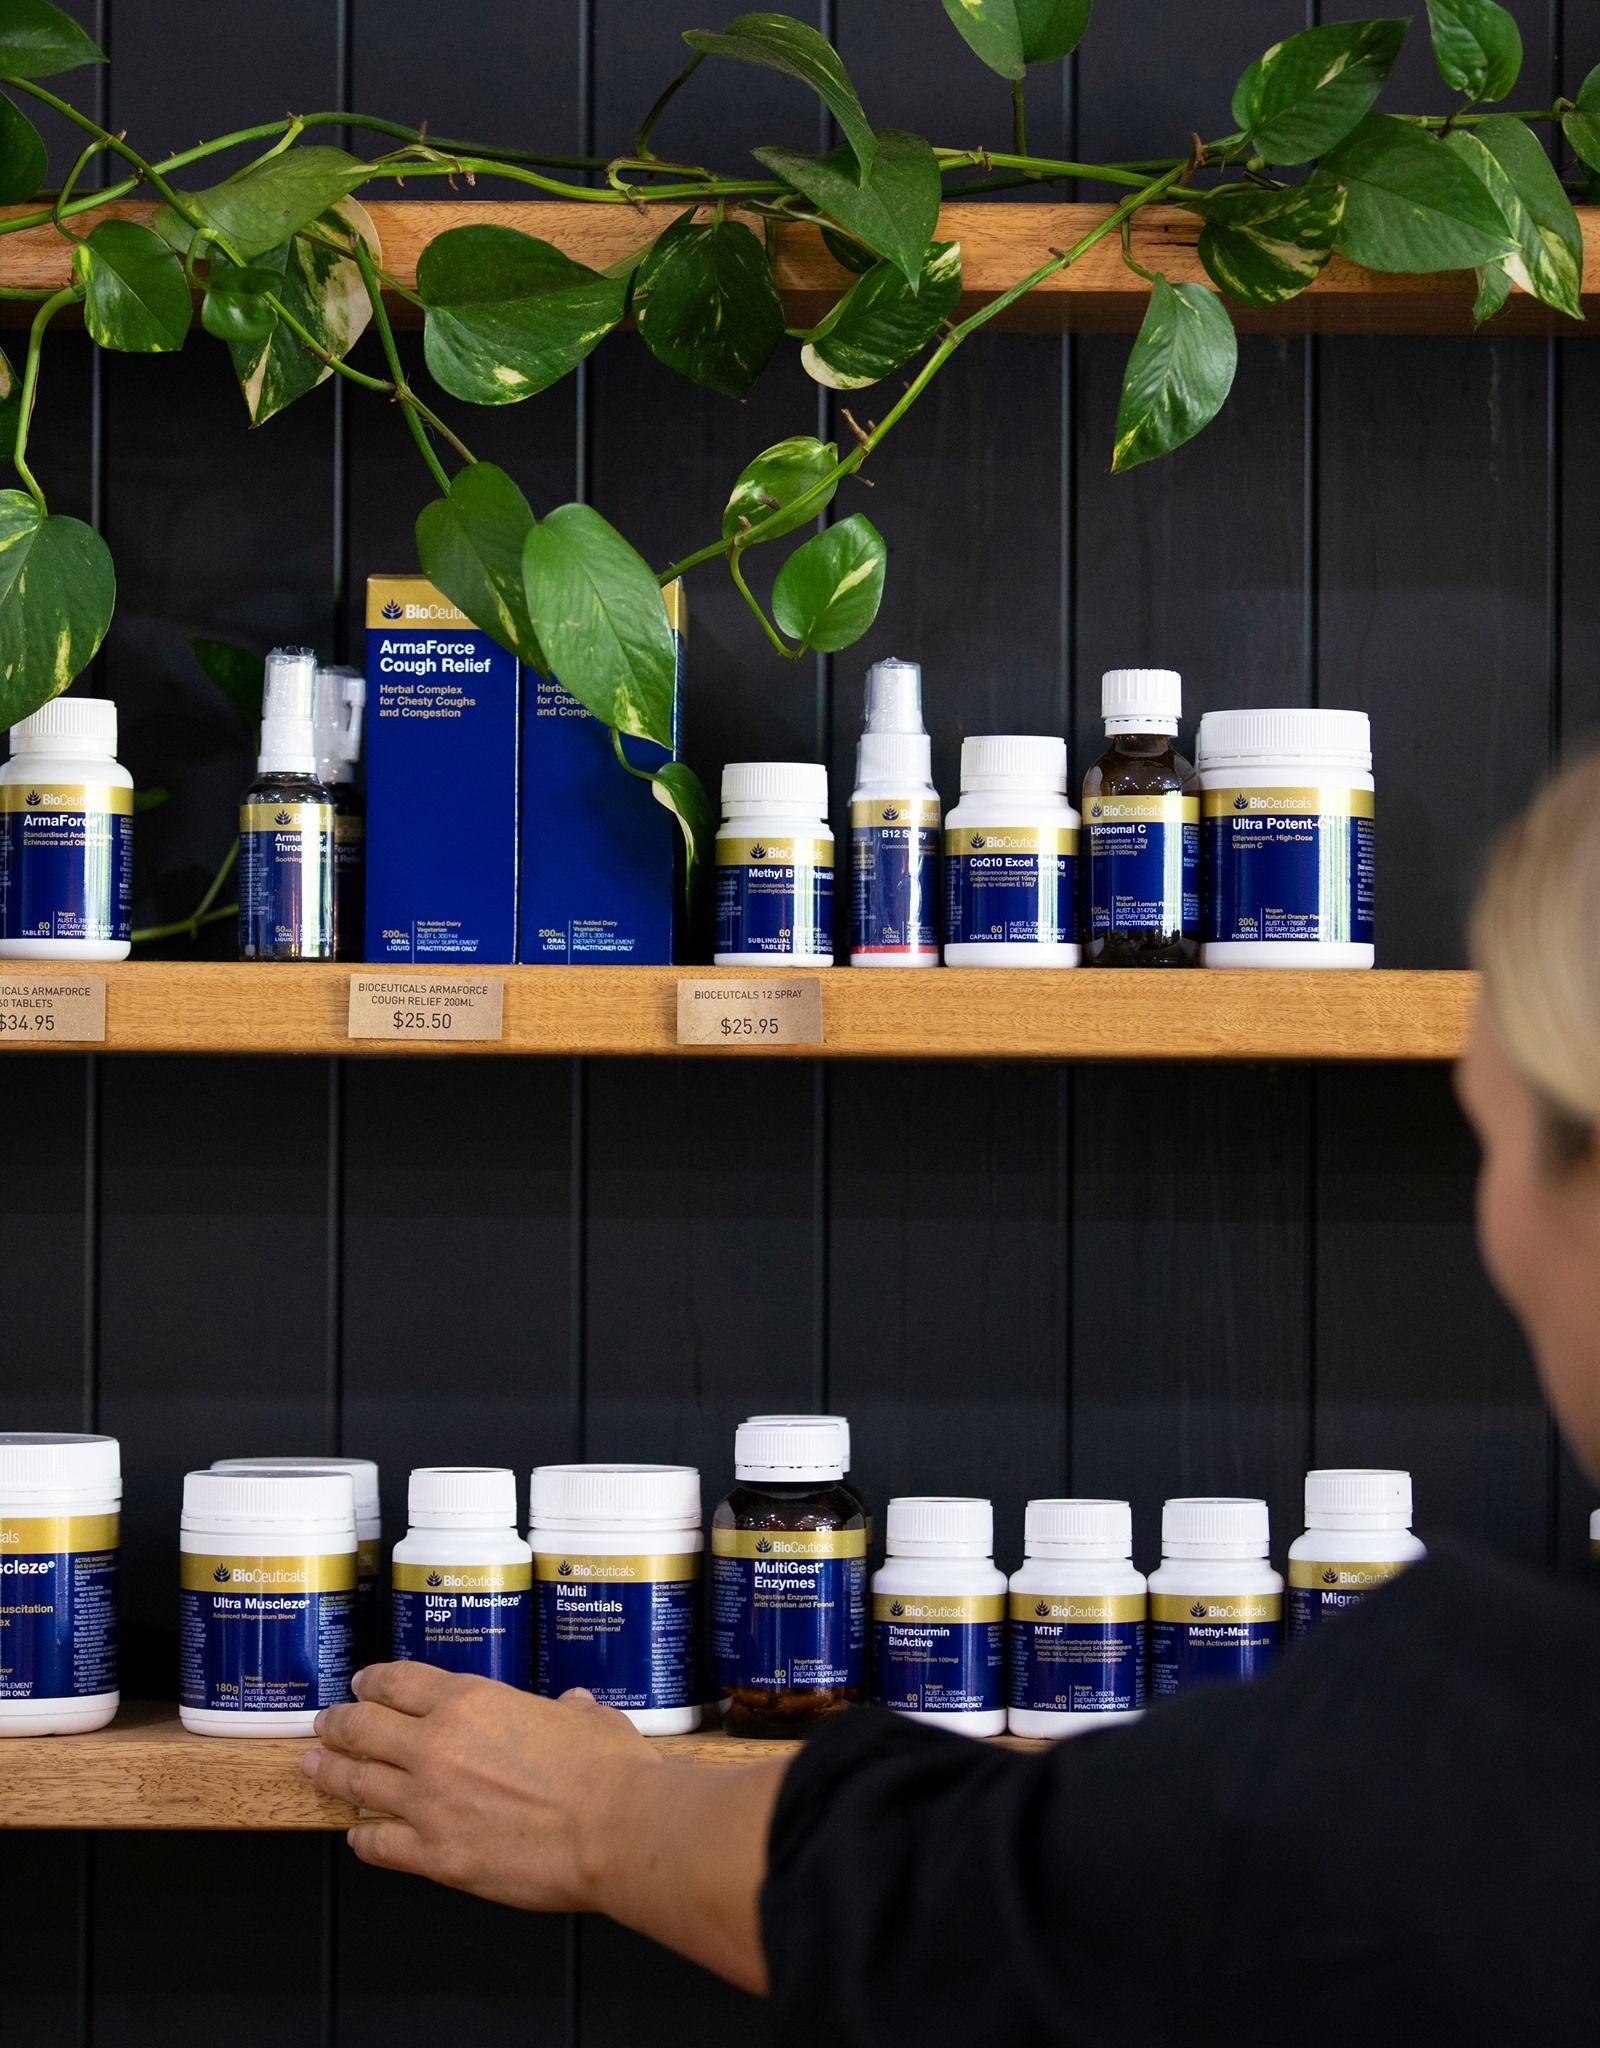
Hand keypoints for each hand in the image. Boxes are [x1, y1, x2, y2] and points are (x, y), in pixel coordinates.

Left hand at [305, 1661, 654, 1911]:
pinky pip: (379, 1844)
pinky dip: (362, 1839)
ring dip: (331, 1773)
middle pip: (364, 1728)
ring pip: (358, 1783)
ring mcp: (429, 1803)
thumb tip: (574, 1704)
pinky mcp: (434, 1855)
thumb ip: (570, 1709)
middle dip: (338, 1724)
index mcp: (470, 1701)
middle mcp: (436, 1746)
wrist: (612, 1830)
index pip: (400, 1683)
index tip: (360, 1684)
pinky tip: (356, 1837)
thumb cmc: (607, 1770)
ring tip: (312, 1768)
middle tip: (324, 1725)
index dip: (372, 1682)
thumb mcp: (588, 1717)